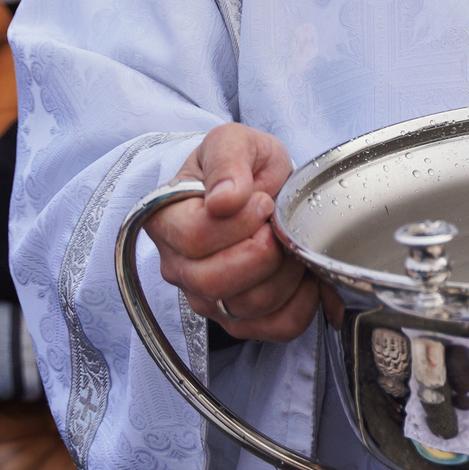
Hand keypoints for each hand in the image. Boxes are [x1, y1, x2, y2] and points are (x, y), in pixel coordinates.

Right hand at [146, 124, 319, 341]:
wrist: (258, 188)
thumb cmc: (240, 166)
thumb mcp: (233, 141)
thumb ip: (227, 161)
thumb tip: (225, 199)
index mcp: (165, 220)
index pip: (196, 237)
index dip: (241, 220)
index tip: (262, 200)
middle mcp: (177, 267)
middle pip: (214, 282)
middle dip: (264, 252)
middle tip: (277, 226)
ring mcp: (205, 299)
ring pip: (248, 306)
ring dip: (285, 273)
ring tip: (289, 243)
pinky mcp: (238, 321)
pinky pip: (276, 327)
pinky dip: (303, 302)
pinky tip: (303, 274)